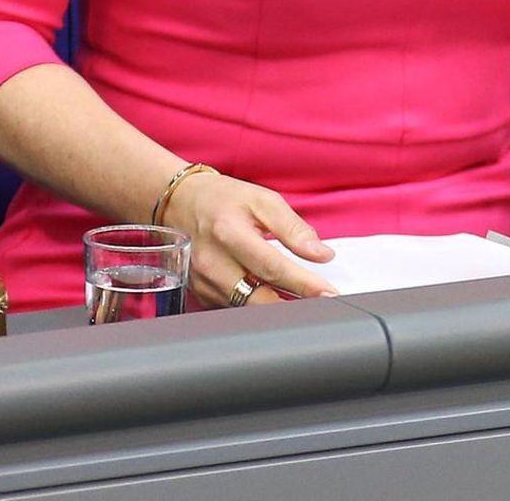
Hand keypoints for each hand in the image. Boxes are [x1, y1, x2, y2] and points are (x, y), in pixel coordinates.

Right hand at [163, 170, 338, 307]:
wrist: (180, 202)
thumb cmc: (224, 199)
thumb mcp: (262, 200)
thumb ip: (293, 228)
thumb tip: (321, 254)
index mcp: (229, 233)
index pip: (273, 268)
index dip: (304, 284)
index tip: (328, 293)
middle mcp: (212, 263)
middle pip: (259, 298)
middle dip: (293, 306)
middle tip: (321, 305)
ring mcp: (203, 283)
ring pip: (247, 310)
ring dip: (277, 310)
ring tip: (303, 304)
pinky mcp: (200, 295)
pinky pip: (233, 310)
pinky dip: (256, 307)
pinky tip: (274, 301)